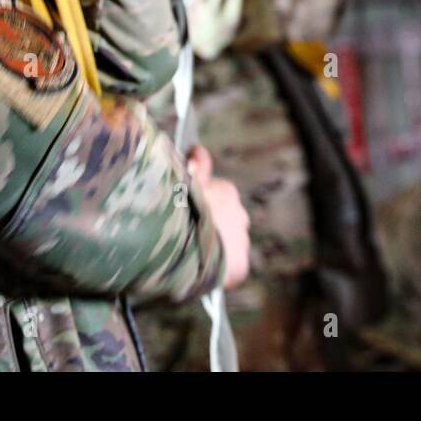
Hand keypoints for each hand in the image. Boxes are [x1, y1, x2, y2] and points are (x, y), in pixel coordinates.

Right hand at [187, 146, 249, 288]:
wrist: (185, 240)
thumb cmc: (180, 205)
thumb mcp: (185, 179)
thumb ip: (195, 165)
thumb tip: (198, 149)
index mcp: (225, 191)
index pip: (216, 195)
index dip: (199, 202)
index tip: (186, 210)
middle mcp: (239, 214)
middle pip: (224, 220)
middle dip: (210, 225)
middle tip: (186, 235)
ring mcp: (241, 240)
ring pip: (228, 244)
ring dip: (214, 248)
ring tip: (192, 256)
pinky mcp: (240, 265)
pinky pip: (230, 268)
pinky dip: (218, 270)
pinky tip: (201, 270)